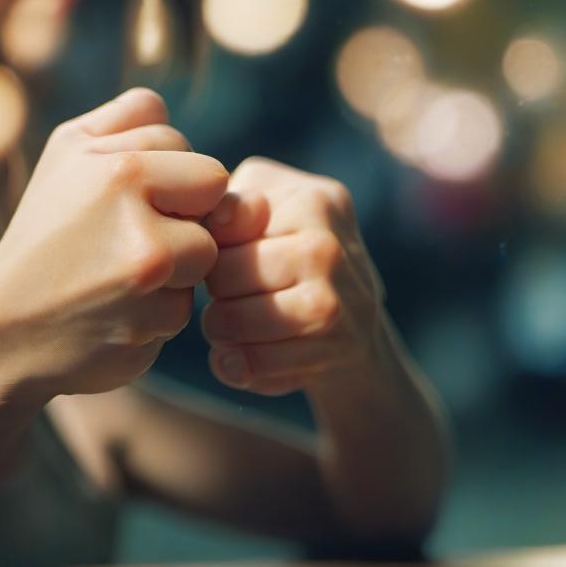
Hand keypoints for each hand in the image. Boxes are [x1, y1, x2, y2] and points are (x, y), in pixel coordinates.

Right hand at [0, 87, 227, 400]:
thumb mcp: (65, 155)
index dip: (161, 173)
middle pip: (215, 191)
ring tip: (119, 273)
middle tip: (124, 234)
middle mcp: (131, 209)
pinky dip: (159, 310)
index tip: (118, 199)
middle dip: (183, 212)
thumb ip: (125, 119)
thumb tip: (172, 110)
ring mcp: (145, 267)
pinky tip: (116, 311)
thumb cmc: (44, 234)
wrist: (2, 333)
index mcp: (116, 163)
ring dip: (176, 264)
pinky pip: (188, 304)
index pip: (187, 147)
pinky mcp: (153, 320)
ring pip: (208, 250)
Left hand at [200, 157, 385, 395]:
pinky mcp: (334, 350)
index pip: (220, 227)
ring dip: (220, 330)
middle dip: (213, 290)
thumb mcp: (265, 206)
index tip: (225, 254)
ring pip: (234, 321)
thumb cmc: (292, 247)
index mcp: (312, 201)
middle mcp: (327, 248)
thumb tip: (216, 218)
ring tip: (228, 324)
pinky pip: (257, 363)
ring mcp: (333, 301)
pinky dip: (238, 366)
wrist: (356, 317)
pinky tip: (241, 356)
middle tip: (226, 294)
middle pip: (222, 276)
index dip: (209, 247)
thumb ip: (230, 201)